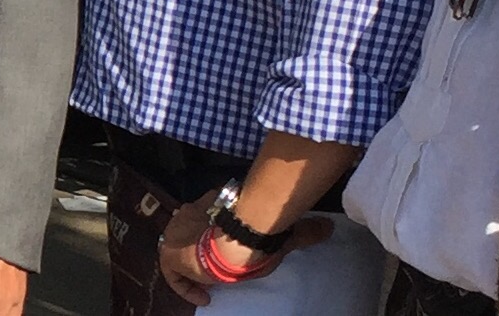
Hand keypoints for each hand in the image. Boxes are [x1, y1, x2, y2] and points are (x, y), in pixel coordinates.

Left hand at [156, 200, 330, 305]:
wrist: (232, 239)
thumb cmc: (254, 232)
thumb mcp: (278, 234)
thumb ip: (301, 231)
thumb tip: (328, 227)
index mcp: (214, 201)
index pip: (209, 211)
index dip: (215, 229)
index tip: (225, 246)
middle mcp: (191, 211)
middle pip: (190, 228)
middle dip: (199, 247)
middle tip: (215, 268)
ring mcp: (177, 231)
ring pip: (179, 249)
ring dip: (192, 267)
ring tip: (210, 284)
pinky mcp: (170, 253)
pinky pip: (172, 272)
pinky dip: (185, 286)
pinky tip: (203, 297)